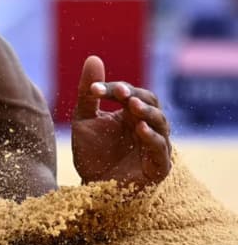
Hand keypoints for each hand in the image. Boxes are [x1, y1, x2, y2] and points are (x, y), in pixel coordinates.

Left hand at [71, 55, 171, 188]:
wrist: (91, 187)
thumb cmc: (92, 153)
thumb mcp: (84, 119)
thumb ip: (88, 93)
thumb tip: (94, 57)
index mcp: (130, 114)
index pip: (130, 92)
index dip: (114, 88)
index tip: (93, 90)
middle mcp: (146, 126)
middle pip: (151, 102)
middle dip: (137, 96)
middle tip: (121, 93)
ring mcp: (155, 145)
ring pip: (161, 123)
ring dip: (148, 112)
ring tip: (133, 106)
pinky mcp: (158, 166)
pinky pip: (161, 149)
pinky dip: (152, 137)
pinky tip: (139, 129)